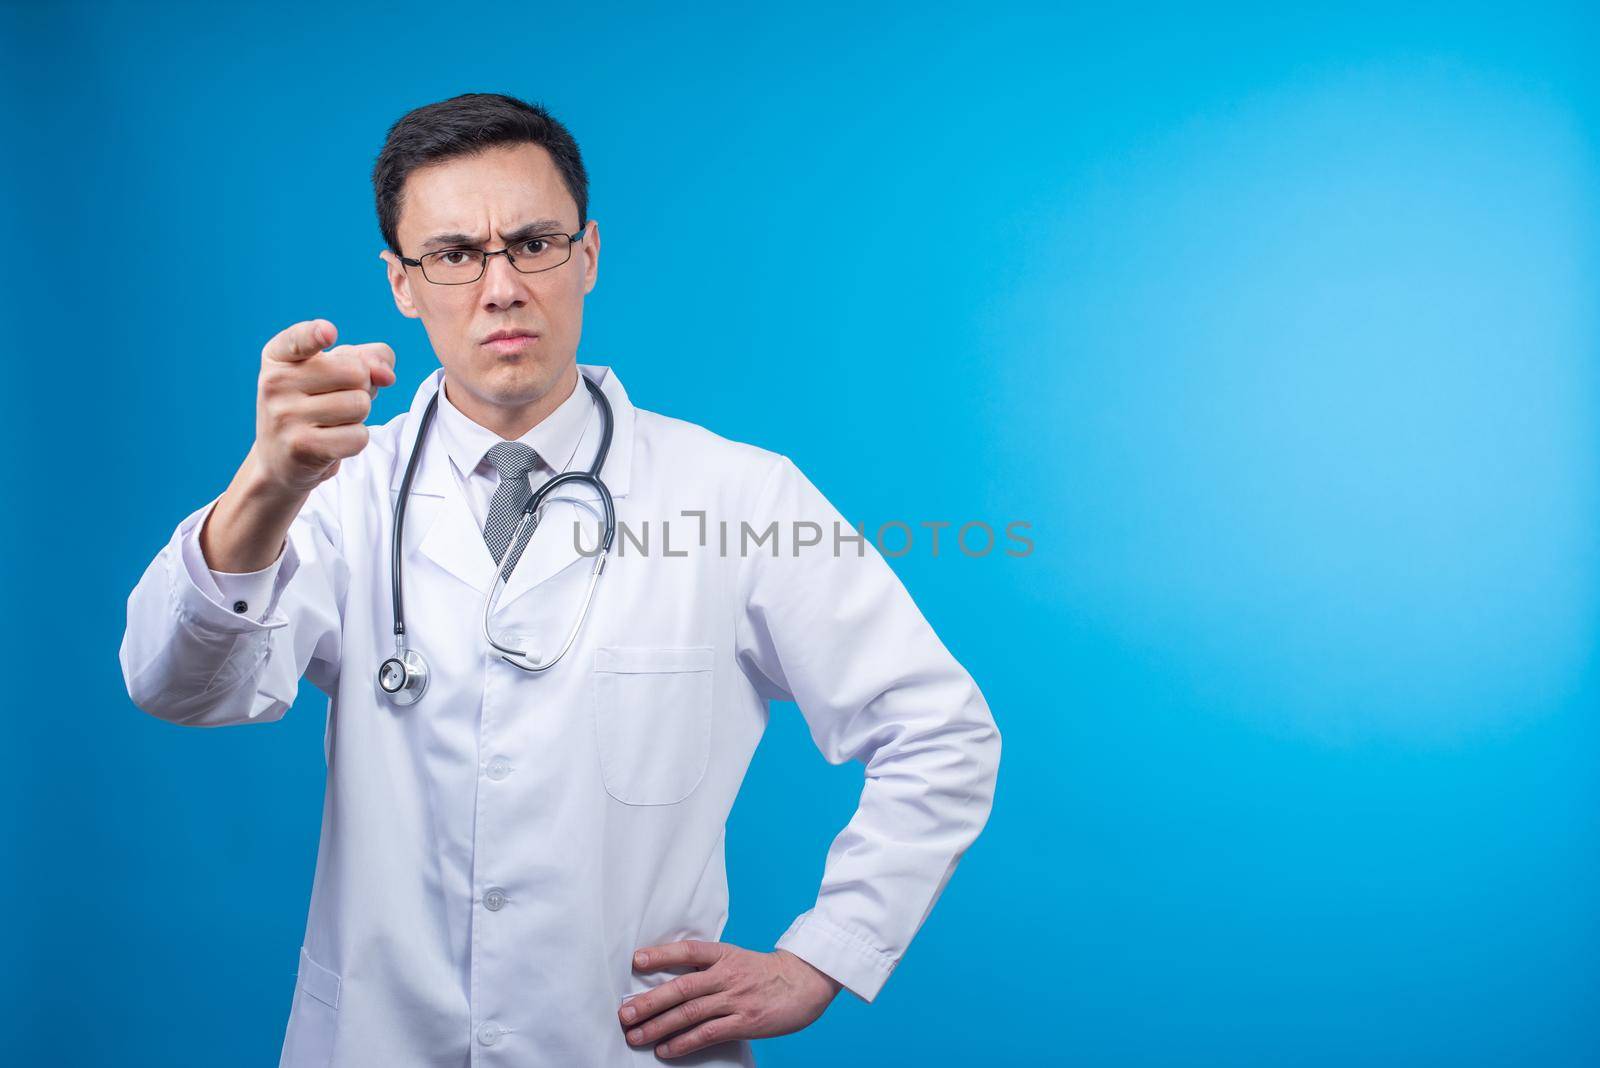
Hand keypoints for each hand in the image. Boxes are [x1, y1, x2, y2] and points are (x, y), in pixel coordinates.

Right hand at [254, 319, 395, 492]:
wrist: (282, 457)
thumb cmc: (315, 403)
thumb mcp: (335, 370)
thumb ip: (369, 358)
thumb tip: (386, 375)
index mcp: (278, 356)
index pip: (298, 339)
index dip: (316, 334)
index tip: (328, 332)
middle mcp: (275, 382)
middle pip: (356, 372)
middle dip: (361, 387)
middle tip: (337, 399)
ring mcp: (284, 416)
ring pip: (360, 405)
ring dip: (359, 416)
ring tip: (333, 420)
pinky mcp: (300, 447)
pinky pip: (358, 436)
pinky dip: (356, 440)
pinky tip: (332, 440)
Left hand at [618, 941, 842, 1057]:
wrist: (806, 981)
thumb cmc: (767, 972)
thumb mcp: (738, 959)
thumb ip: (710, 967)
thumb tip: (673, 977)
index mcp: (725, 954)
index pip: (688, 951)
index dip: (661, 954)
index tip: (635, 960)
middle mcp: (727, 975)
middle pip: (682, 987)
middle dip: (649, 1001)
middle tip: (624, 1013)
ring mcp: (736, 999)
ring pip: (690, 1013)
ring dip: (659, 1026)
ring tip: (636, 1035)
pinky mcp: (745, 1022)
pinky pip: (708, 1034)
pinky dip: (684, 1043)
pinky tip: (666, 1049)